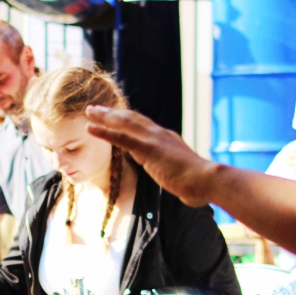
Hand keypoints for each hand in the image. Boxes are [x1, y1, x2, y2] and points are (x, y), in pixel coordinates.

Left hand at [85, 106, 218, 207]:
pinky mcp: (148, 148)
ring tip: (89, 110)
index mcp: (166, 139)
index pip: (143, 126)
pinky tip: (90, 127)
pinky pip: (121, 137)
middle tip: (95, 108)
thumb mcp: (182, 175)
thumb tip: (180, 186)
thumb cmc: (198, 184)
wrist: (206, 181)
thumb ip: (175, 174)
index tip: (113, 116)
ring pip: (124, 123)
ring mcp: (153, 139)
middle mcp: (159, 134)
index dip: (126, 120)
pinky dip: (104, 131)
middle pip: (131, 119)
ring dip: (104, 116)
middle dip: (112, 113)